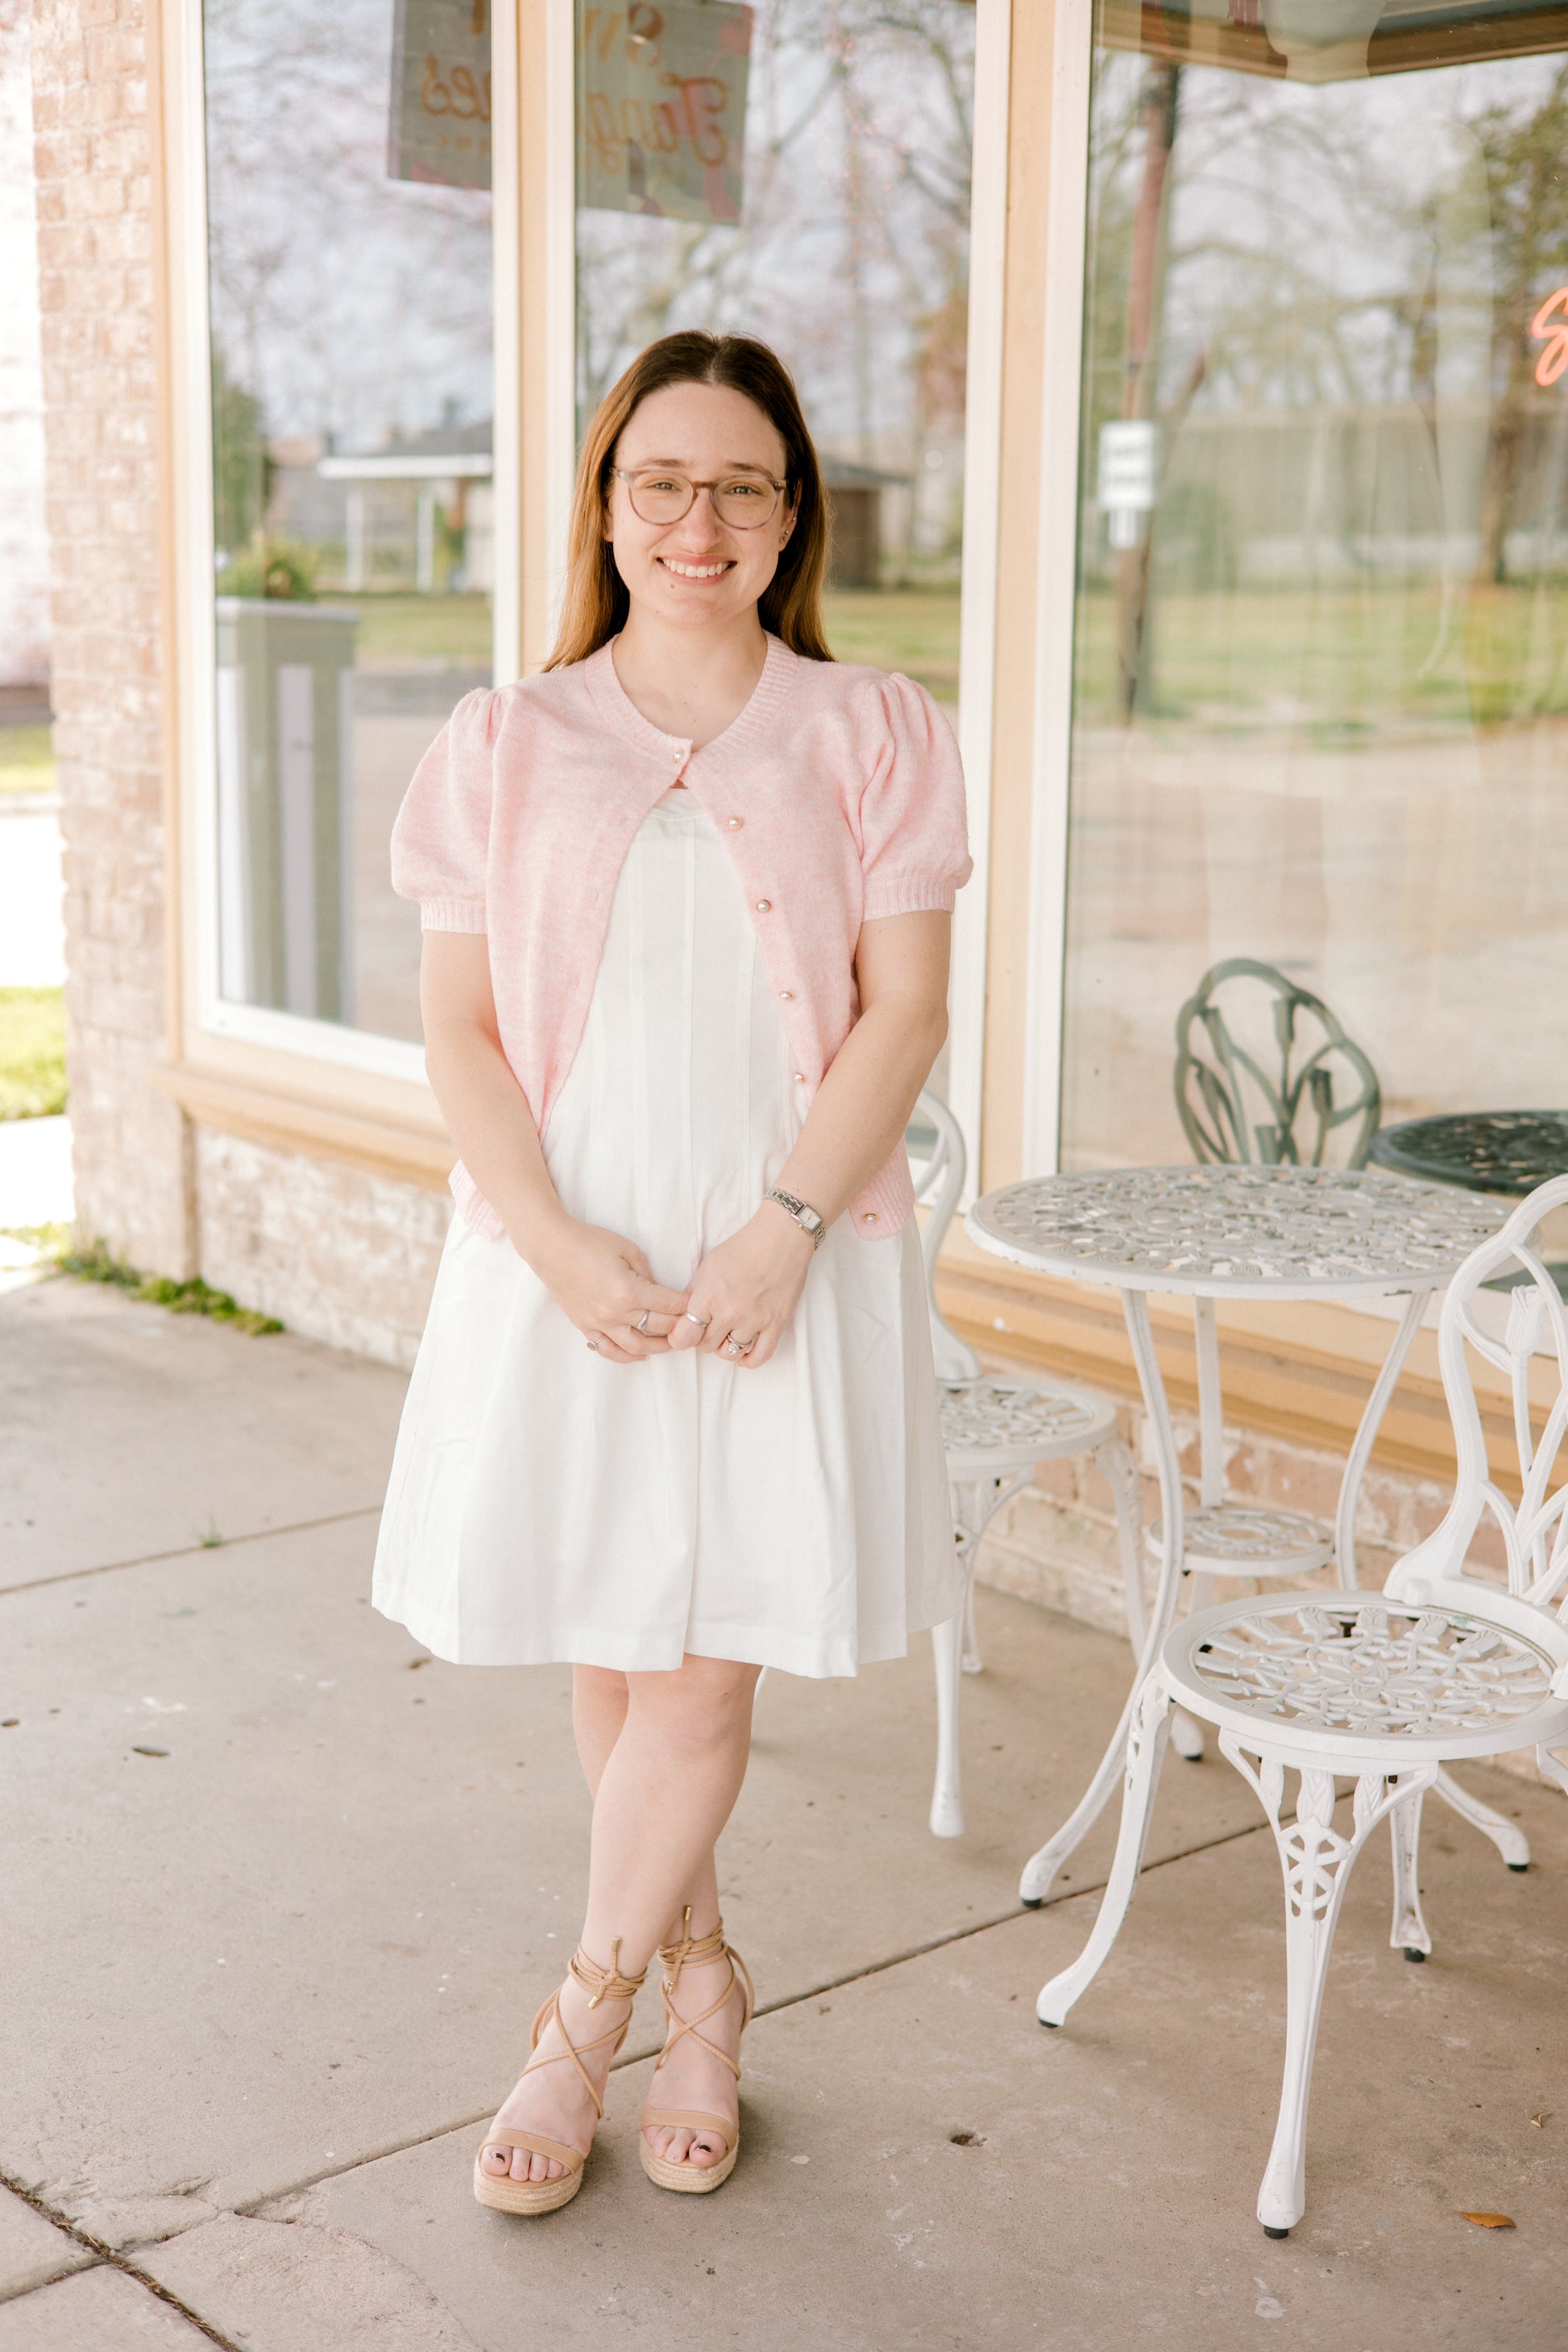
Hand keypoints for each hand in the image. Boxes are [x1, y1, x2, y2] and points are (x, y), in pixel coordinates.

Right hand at [526, 1217, 689, 1363]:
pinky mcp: (585, 1326)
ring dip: (658, 1348)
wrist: (551, 1247)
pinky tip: (640, 1354)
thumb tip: (661, 1292)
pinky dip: (626, 1356)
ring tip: (671, 1343)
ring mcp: (599, 1323)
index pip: (670, 1306)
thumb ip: (648, 1274)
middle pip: (659, 1328)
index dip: (688, 1306)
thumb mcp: (628, 1249)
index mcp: (630, 1290)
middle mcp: (615, 1312)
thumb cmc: (589, 1241)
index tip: (698, 1305)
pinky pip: (608, 1350)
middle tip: (692, 1325)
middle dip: (680, 1326)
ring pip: (636, 1347)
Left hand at [668, 1205, 814, 1368]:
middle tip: (709, 1328)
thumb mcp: (708, 1266)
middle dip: (703, 1339)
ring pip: (730, 1353)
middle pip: (706, 1346)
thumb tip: (683, 1315)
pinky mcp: (776, 1324)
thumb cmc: (742, 1248)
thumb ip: (694, 1293)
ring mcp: (754, 1321)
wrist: (780, 1239)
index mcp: (708, 1296)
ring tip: (727, 1333)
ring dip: (725, 1346)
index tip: (685, 1334)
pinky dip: (748, 1360)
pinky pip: (759, 1356)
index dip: (681, 1338)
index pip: (685, 1336)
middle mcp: (729, 1313)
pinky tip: (743, 1354)